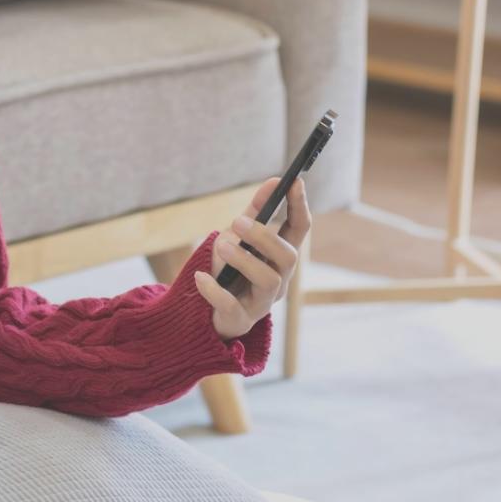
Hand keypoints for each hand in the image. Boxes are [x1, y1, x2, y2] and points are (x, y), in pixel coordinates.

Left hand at [193, 176, 311, 341]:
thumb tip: (273, 181)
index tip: (294, 181)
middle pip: (288, 256)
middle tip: (237, 222)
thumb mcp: (237, 237)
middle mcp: (279, 280)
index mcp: (280, 257)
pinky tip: (201, 277)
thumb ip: (253, 212)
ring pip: (268, 280)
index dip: (299, 206)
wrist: (206, 311)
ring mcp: (262, 302)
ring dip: (244, 259)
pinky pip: (232, 306)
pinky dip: (214, 290)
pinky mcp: (240, 320)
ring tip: (221, 246)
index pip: (299, 229)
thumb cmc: (228, 270)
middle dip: (265, 236)